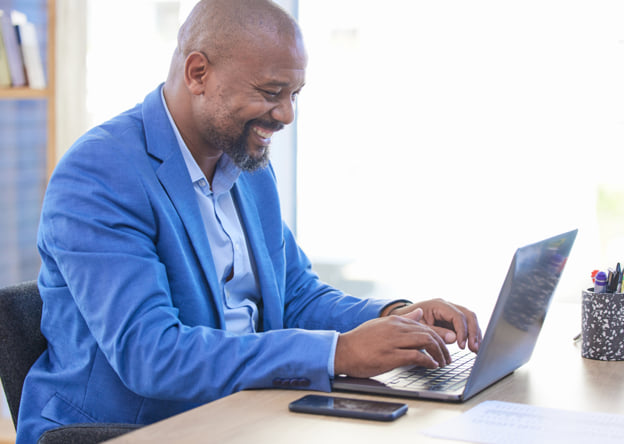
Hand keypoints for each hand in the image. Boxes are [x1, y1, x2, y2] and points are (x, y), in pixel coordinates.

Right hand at [334, 309, 450, 377]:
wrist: (342, 351)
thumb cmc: (360, 341)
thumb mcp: (381, 325)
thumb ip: (402, 319)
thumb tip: (419, 313)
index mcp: (394, 321)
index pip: (424, 326)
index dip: (437, 337)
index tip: (443, 347)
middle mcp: (396, 328)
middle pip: (429, 333)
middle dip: (442, 346)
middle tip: (448, 357)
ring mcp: (393, 341)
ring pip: (426, 342)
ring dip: (439, 353)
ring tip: (443, 362)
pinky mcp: (390, 356)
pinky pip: (416, 356)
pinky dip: (428, 361)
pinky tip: (433, 365)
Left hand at [389, 299, 481, 352]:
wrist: (403, 318)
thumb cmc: (408, 322)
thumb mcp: (420, 328)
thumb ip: (436, 332)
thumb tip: (454, 338)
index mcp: (438, 305)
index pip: (457, 316)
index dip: (462, 331)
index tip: (462, 345)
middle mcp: (447, 306)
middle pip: (468, 315)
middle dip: (473, 332)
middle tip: (474, 348)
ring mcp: (451, 311)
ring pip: (470, 319)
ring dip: (475, 334)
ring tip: (476, 349)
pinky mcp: (452, 319)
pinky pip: (466, 324)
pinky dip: (471, 335)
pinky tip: (473, 346)